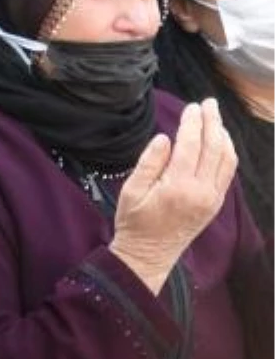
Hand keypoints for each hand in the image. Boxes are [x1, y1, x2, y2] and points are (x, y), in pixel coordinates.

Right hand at [110, 99, 236, 293]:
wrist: (148, 255)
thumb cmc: (133, 222)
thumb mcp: (131, 190)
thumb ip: (149, 162)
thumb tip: (165, 138)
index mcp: (178, 186)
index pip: (191, 145)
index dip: (192, 123)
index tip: (191, 106)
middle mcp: (201, 191)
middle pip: (214, 148)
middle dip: (212, 122)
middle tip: (208, 103)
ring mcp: (211, 199)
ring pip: (226, 160)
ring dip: (223, 136)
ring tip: (215, 118)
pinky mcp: (215, 204)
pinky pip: (227, 173)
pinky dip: (227, 153)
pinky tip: (220, 142)